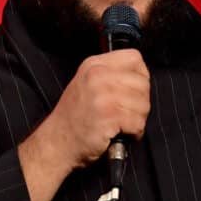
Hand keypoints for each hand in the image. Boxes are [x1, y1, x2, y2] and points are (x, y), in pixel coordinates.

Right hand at [27, 49, 150, 170]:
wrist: (57, 142)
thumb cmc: (74, 118)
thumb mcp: (87, 84)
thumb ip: (110, 75)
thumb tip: (141, 78)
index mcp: (94, 65)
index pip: (134, 58)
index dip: (140, 76)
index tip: (134, 91)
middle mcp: (98, 75)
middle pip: (143, 83)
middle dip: (141, 102)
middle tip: (129, 113)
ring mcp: (103, 95)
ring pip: (143, 104)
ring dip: (139, 119)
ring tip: (124, 125)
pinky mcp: (108, 115)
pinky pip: (138, 122)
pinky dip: (135, 132)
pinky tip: (122, 133)